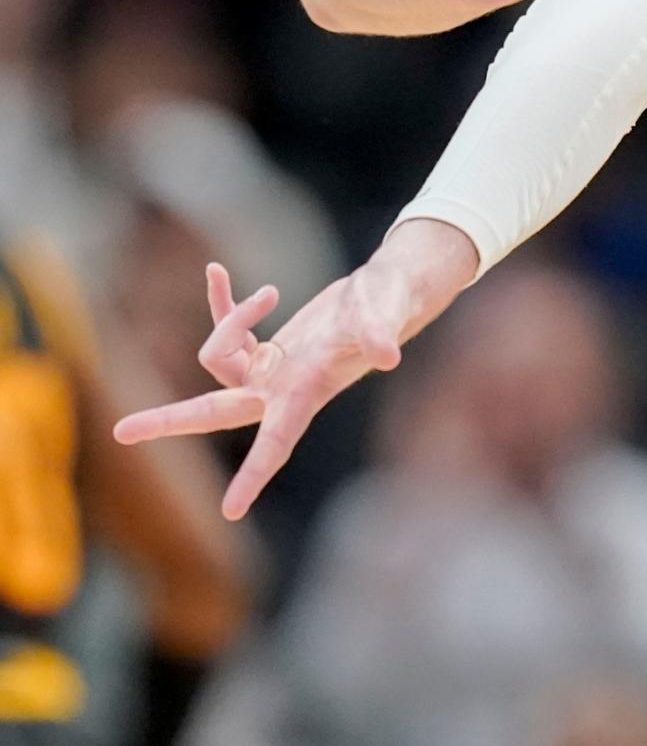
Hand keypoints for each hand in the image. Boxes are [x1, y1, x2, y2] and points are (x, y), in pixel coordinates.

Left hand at [112, 221, 477, 519]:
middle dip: (169, 421)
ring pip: (219, 356)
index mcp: (307, 390)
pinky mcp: (268, 350)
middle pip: (214, 413)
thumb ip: (381, 332)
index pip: (277, 441)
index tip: (231, 510)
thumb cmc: (390, 302)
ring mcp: (271, 372)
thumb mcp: (384, 311)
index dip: (255, 474)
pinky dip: (220, 303)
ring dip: (228, 318)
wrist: (388, 293)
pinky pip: (227, 332)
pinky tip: (215, 272)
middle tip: (121, 432)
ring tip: (259, 288)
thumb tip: (386, 354)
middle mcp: (282, 389)